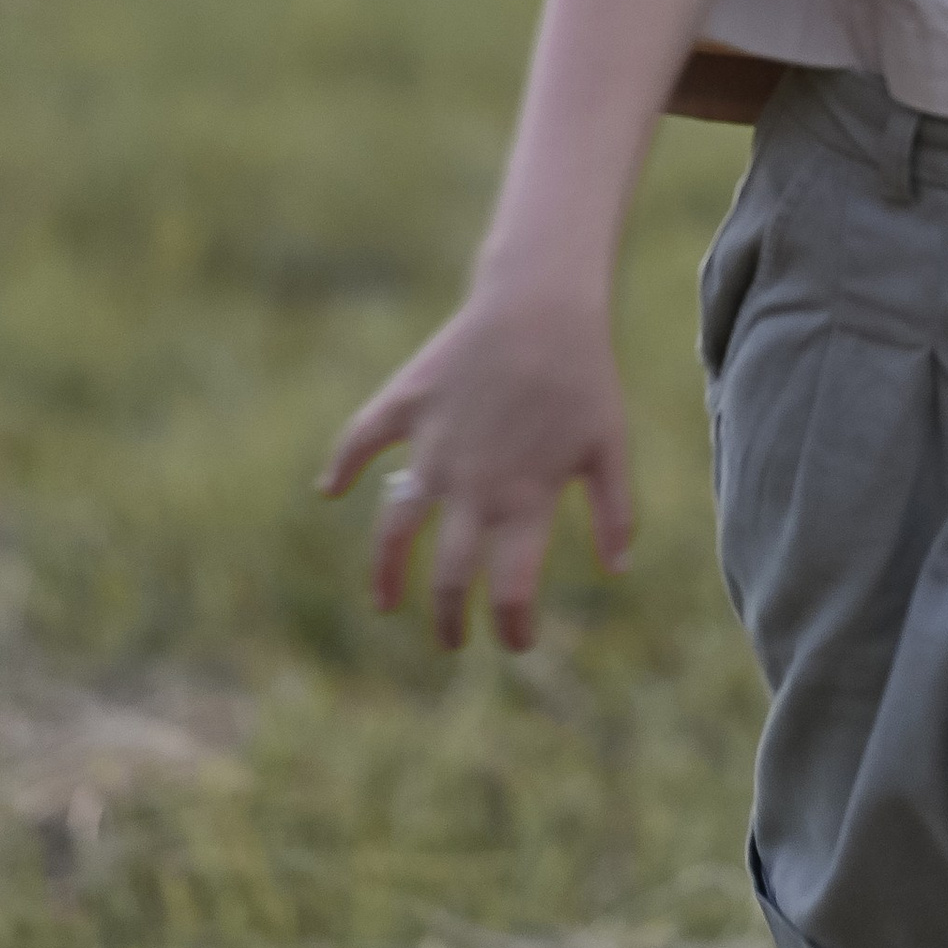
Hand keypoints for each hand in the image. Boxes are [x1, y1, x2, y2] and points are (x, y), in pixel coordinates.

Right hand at [318, 286, 634, 650]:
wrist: (541, 303)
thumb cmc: (584, 376)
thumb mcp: (611, 446)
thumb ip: (616, 511)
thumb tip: (619, 569)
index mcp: (525, 502)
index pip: (512, 593)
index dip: (512, 628)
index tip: (514, 644)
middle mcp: (472, 487)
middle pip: (451, 577)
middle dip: (450, 619)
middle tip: (452, 641)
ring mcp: (433, 449)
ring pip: (396, 528)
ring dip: (387, 571)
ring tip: (385, 603)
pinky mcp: (408, 406)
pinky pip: (362, 440)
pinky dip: (341, 464)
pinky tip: (328, 489)